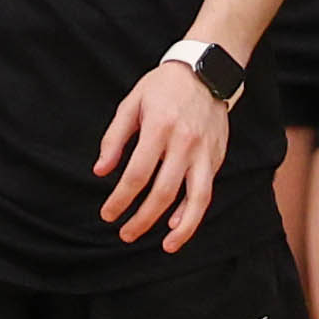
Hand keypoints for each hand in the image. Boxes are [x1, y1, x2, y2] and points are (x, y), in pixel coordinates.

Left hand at [96, 61, 233, 252]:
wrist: (206, 71)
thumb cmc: (163, 87)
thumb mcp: (131, 104)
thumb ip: (114, 138)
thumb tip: (101, 172)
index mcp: (159, 127)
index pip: (137, 174)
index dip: (120, 199)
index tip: (108, 214)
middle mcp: (185, 142)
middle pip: (164, 192)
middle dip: (143, 219)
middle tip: (125, 234)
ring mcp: (205, 151)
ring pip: (197, 199)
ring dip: (181, 228)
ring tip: (166, 246)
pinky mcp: (217, 157)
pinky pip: (206, 190)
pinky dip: (193, 211)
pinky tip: (178, 225)